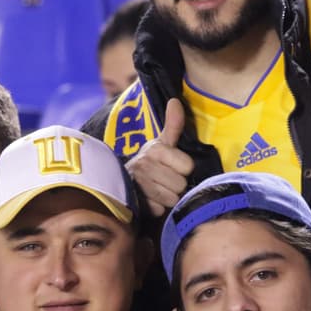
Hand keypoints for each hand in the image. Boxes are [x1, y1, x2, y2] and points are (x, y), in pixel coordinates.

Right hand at [127, 98, 194, 217]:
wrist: (123, 180)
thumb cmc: (151, 162)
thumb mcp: (162, 143)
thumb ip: (173, 124)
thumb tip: (175, 100)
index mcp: (155, 149)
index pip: (187, 165)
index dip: (183, 168)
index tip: (173, 166)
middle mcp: (145, 164)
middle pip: (180, 184)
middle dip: (176, 185)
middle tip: (165, 180)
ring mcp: (138, 185)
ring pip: (171, 199)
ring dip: (167, 198)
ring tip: (158, 189)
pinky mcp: (135, 203)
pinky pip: (159, 210)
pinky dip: (157, 208)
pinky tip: (150, 200)